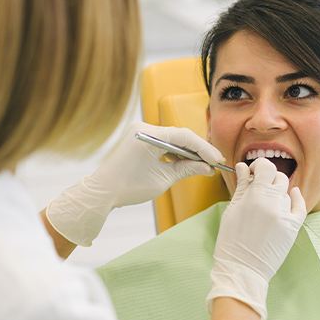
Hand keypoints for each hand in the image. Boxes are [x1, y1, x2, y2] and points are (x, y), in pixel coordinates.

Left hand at [45, 122, 223, 245]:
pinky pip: (162, 142)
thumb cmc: (129, 187)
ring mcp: (139, 131)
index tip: (217, 160)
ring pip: (172, 138)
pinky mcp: (138, 138)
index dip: (204, 148)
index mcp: (148, 135)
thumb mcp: (163, 179)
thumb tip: (207, 168)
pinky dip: (174, 152)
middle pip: (179, 135)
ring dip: (187, 151)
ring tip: (203, 165)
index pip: (184, 136)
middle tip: (214, 163)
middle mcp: (143, 128)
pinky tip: (186, 163)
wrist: (102, 191)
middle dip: (197, 150)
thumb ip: (187, 169)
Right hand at [206, 158, 306, 319]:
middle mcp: (273, 203)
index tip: (252, 172)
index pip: (265, 167)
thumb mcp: (232, 210)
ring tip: (265, 202)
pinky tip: (293, 193)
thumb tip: (243, 167)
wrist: (242, 269)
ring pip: (285, 192)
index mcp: (255, 196)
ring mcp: (285, 216)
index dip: (259, 166)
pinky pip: (300, 206)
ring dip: (276, 191)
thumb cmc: (231, 241)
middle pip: (277, 177)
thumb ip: (241, 186)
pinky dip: (296, 197)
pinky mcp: (293, 228)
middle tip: (257, 185)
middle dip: (267, 178)